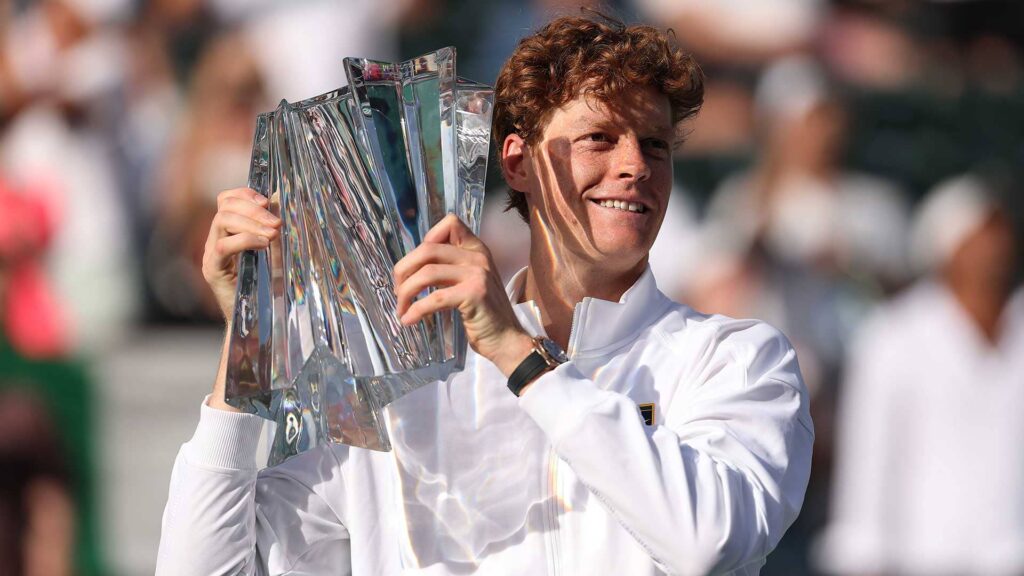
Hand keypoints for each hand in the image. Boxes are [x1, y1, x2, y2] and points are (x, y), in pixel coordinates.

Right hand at [201, 187, 280, 319]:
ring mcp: (211, 255)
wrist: (254, 321)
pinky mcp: (213, 270)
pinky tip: (264, 244)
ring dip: (252, 223)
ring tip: (274, 233)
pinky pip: (224, 246)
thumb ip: (272, 227)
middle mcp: (214, 240)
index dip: (245, 194)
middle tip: (277, 222)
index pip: (225, 200)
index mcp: (227, 232)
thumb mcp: (272, 250)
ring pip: (222, 221)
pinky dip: (246, 239)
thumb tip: (282, 198)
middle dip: (254, 209)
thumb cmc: (266, 286)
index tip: (267, 201)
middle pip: (225, 207)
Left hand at [393, 214, 533, 375]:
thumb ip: (450, 268)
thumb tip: (412, 267)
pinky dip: (415, 310)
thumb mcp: (470, 282)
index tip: (416, 266)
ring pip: (427, 273)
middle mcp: (478, 257)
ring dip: (406, 292)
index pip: (450, 223)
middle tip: (398, 290)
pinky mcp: (474, 294)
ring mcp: (477, 274)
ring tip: (401, 309)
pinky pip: (434, 298)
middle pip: (428, 249)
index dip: (426, 240)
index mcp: (477, 250)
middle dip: (403, 270)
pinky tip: (409, 320)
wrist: (507, 340)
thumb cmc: (484, 314)